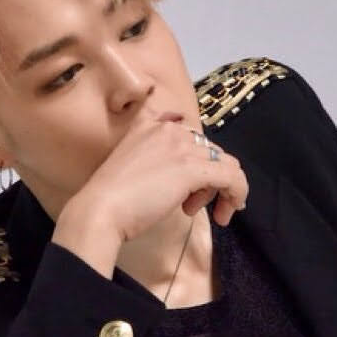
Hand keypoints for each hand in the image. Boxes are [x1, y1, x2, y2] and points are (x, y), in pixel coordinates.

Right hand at [67, 115, 247, 244]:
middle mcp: (169, 129)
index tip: (190, 186)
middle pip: (209, 151)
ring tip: (203, 212)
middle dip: (208, 179)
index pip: (192, 137)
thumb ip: (156, 157)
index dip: (195, 163)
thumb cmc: (111, 197)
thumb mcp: (132, 163)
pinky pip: (231, 177)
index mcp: (152, 124)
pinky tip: (227, 212)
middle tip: (191, 206)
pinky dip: (237, 194)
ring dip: (220, 190)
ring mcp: (181, 146)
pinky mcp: (192, 168)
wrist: (99, 210)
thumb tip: (184, 173)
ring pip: (224, 163)